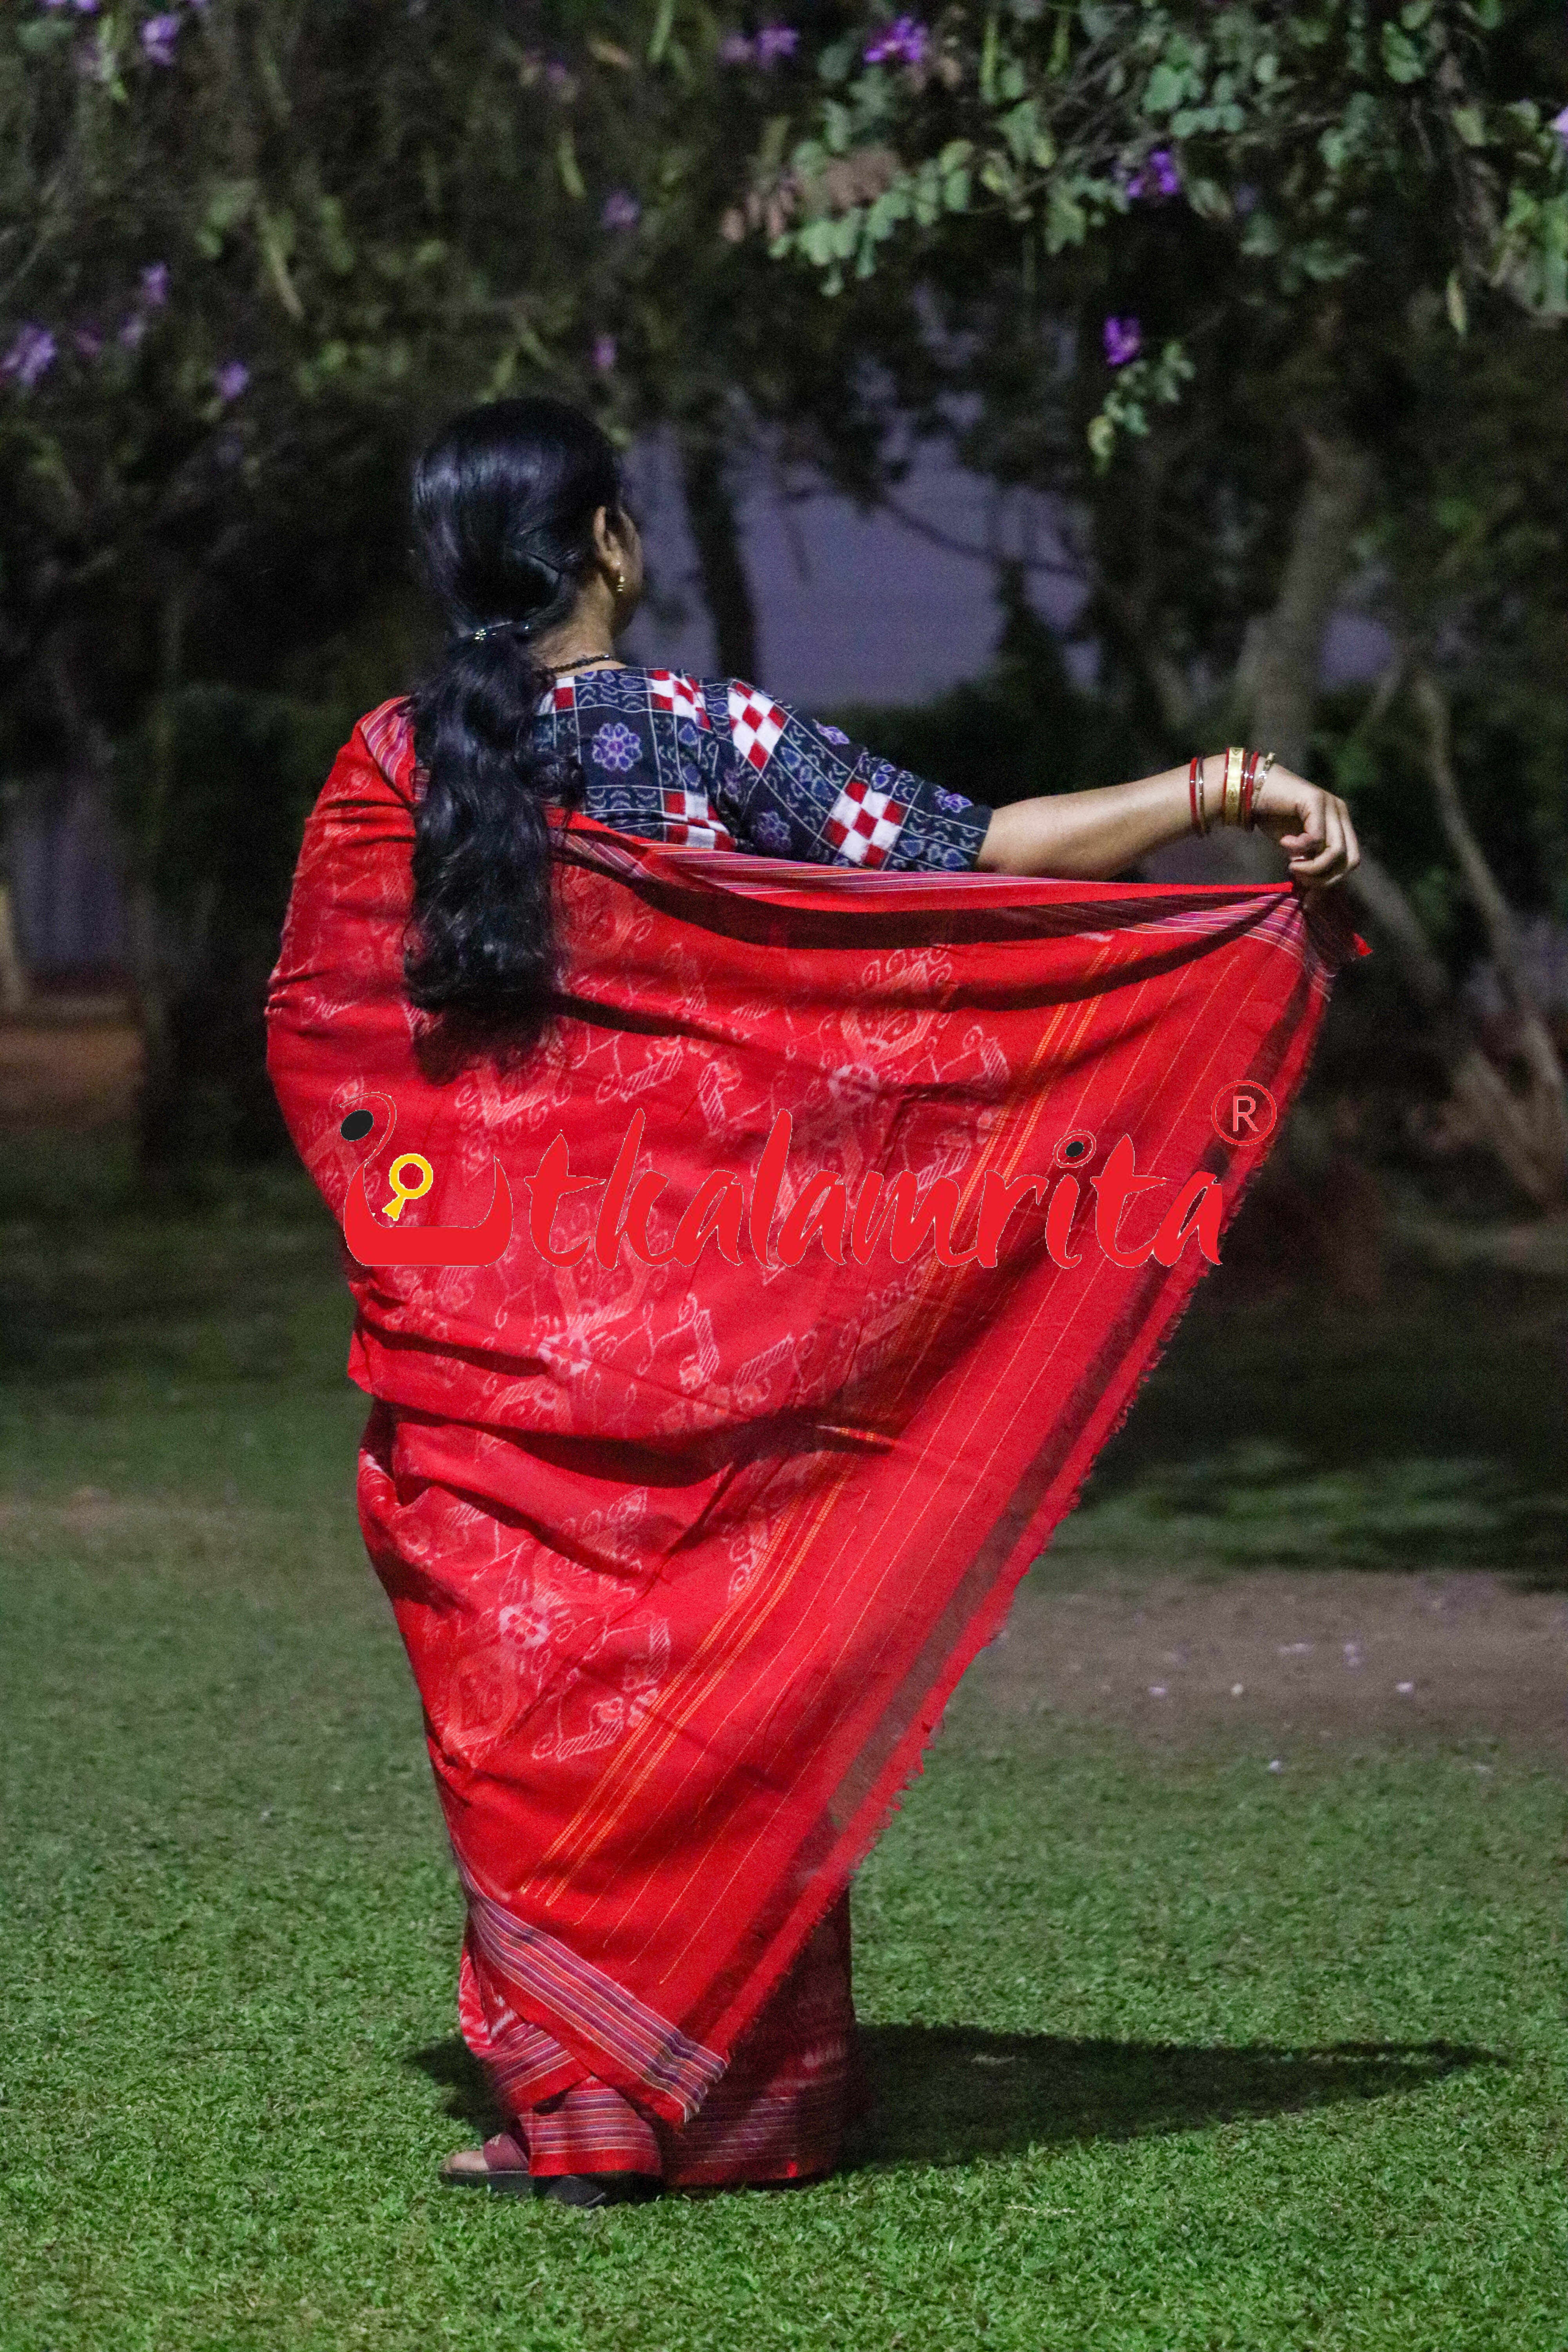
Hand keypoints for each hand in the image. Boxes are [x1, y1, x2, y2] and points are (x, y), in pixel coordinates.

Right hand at [1251, 764, 1359, 890]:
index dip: (1331, 881)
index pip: (1350, 861)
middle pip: (1350, 860)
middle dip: (1325, 878)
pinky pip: (1316, 837)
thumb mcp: (1296, 849)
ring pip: (1335, 851)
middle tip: (1300, 881)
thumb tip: (1312, 898)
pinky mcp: (1316, 800)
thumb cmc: (1272, 818)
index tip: (1306, 894)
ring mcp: (1331, 805)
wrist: (1252, 790)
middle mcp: (1340, 813)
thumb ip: (1309, 864)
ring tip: (1292, 866)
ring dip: (1312, 867)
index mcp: (1340, 824)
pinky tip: (1284, 843)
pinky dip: (1299, 847)